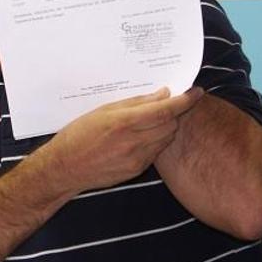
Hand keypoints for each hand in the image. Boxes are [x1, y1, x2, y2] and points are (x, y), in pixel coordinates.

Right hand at [39, 87, 202, 199]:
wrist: (65, 168)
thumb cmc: (78, 135)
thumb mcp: (103, 111)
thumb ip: (135, 103)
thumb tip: (162, 95)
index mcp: (124, 122)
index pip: (166, 110)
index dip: (185, 100)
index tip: (196, 91)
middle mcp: (134, 142)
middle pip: (171, 124)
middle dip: (174, 112)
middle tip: (167, 104)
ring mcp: (137, 159)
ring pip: (166, 139)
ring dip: (165, 127)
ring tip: (151, 120)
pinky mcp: (136, 170)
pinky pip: (155, 152)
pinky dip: (154, 141)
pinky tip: (140, 137)